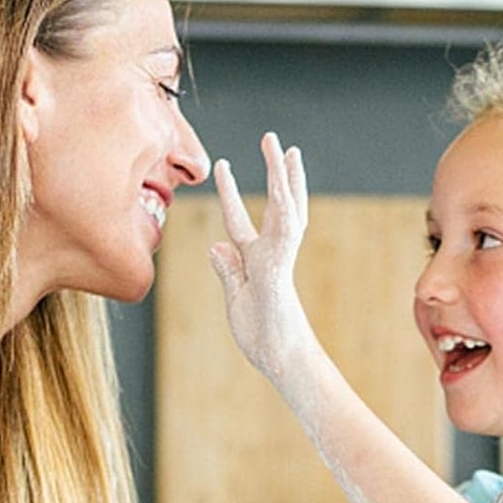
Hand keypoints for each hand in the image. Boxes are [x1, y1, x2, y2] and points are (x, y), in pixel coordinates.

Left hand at [208, 132, 318, 380]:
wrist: (281, 361)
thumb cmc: (262, 337)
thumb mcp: (236, 299)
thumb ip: (228, 271)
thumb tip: (216, 245)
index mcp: (254, 262)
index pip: (239, 221)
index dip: (229, 194)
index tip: (222, 166)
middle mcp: (270, 256)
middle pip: (275, 206)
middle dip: (274, 174)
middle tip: (274, 140)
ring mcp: (278, 263)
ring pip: (286, 213)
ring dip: (285, 181)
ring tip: (285, 150)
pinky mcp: (280, 275)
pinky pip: (284, 240)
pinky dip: (285, 215)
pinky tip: (283, 191)